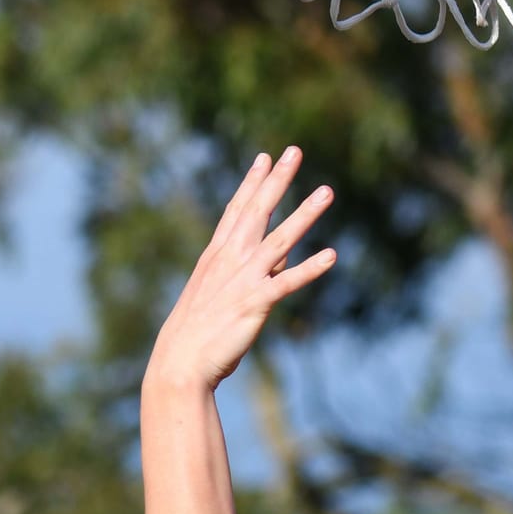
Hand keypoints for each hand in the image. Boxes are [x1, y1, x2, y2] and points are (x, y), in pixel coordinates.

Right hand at [144, 147, 335, 394]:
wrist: (180, 362)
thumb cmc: (197, 331)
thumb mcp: (219, 293)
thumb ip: (251, 271)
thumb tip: (283, 258)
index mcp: (217, 255)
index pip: (237, 210)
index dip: (252, 182)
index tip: (265, 157)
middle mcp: (230, 260)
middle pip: (258, 211)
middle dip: (278, 180)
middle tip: (294, 152)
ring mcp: (243, 279)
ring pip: (280, 239)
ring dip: (305, 214)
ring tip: (326, 191)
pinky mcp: (255, 303)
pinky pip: (287, 282)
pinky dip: (310, 269)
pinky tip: (332, 256)